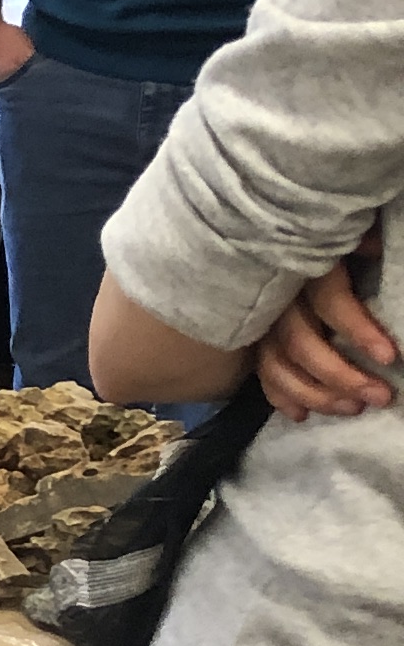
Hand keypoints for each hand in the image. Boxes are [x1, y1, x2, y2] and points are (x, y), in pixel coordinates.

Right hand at [257, 239, 393, 421]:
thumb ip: (360, 241)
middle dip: (342, 377)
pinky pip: (261, 373)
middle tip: (379, 396)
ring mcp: (261, 321)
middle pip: (302, 344)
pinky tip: (302, 415)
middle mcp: (278, 298)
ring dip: (316, 394)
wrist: (266, 230)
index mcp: (304, 269)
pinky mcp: (254, 339)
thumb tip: (374, 248)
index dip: (359, 330)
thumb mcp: (345, 234)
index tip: (390, 357)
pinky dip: (280, 396)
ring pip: (279, 366)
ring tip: (353, 409)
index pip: (331, 302)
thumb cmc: (322, 238)